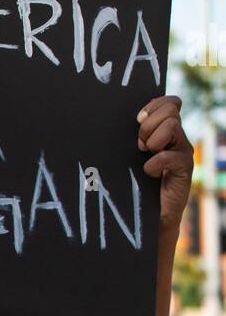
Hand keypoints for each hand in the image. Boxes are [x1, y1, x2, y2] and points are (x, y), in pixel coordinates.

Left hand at [137, 95, 192, 233]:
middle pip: (171, 110)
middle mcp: (177, 138)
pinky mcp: (184, 169)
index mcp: (166, 130)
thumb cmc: (135, 180)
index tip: (137, 119)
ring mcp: (183, 152)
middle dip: (148, 124)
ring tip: (145, 155)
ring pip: (172, 126)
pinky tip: (149, 172)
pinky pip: (169, 156)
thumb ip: (135, 134)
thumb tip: (131, 117)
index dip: (155, 105)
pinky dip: (154, 164)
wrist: (149, 213)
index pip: (171, 102)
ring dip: (152, 140)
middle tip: (139, 144)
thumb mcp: (133, 152)